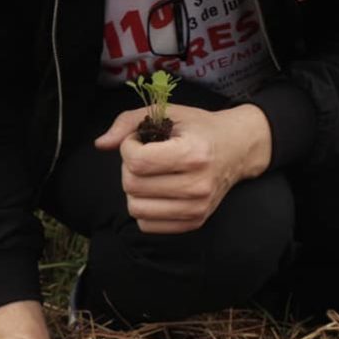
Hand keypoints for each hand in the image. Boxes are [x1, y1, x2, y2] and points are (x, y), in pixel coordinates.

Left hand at [95, 103, 271, 233]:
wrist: (238, 149)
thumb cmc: (200, 129)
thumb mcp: (168, 113)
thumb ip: (129, 122)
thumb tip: (100, 144)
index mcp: (193, 155)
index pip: (137, 163)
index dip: (127, 148)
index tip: (138, 141)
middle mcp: (197, 185)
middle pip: (133, 186)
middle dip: (130, 168)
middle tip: (145, 157)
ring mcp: (197, 208)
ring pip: (136, 209)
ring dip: (135, 190)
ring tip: (150, 175)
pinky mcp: (194, 222)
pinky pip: (147, 225)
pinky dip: (144, 208)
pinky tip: (157, 191)